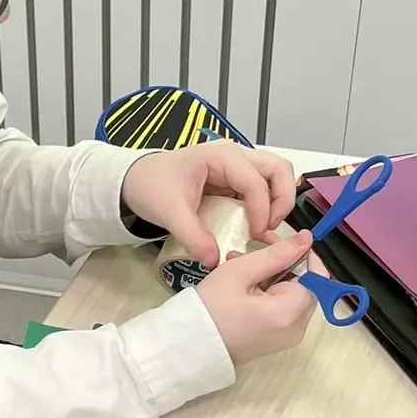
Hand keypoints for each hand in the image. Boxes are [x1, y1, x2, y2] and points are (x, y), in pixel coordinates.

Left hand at [121, 142, 296, 266]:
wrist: (134, 180)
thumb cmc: (151, 185)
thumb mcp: (169, 212)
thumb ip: (193, 237)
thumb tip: (214, 260)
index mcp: (222, 157)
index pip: (256, 182)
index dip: (262, 210)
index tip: (254, 236)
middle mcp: (235, 157)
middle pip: (278, 170)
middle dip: (282, 199)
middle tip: (269, 228)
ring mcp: (236, 167)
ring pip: (274, 176)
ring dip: (278, 201)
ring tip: (265, 228)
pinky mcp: (233, 181)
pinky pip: (261, 189)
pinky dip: (266, 205)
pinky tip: (255, 227)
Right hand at [197, 230, 323, 363]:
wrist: (188, 348)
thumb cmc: (209, 308)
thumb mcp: (240, 272)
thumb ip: (277, 253)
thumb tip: (306, 239)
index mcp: (289, 312)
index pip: (316, 273)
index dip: (300, 253)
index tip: (275, 242)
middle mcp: (297, 328)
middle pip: (306, 285)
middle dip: (283, 263)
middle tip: (252, 251)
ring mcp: (288, 337)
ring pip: (293, 295)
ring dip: (273, 276)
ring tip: (239, 266)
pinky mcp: (278, 341)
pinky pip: (284, 309)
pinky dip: (270, 293)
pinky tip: (244, 286)